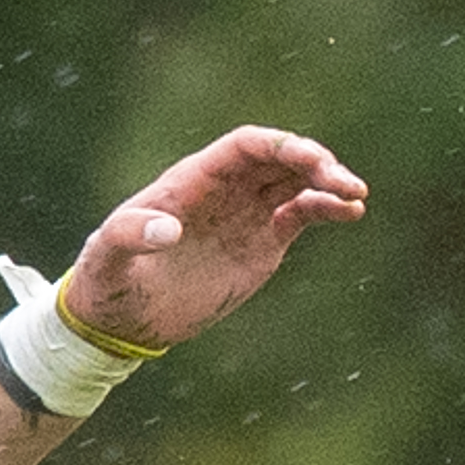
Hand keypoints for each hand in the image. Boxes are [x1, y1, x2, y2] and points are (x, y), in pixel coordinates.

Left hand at [57, 127, 371, 351]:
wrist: (123, 318)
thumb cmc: (108, 282)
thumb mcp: (108, 258)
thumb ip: (130, 235)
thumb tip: (166, 229)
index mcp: (193, 181)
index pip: (245, 147)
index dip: (280, 146)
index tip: (310, 161)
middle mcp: (225, 190)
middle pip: (279, 159)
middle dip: (315, 163)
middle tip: (345, 183)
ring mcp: (245, 215)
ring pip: (295, 183)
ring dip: (328, 183)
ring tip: (356, 196)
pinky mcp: (261, 243)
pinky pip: (300, 214)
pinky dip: (326, 209)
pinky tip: (351, 212)